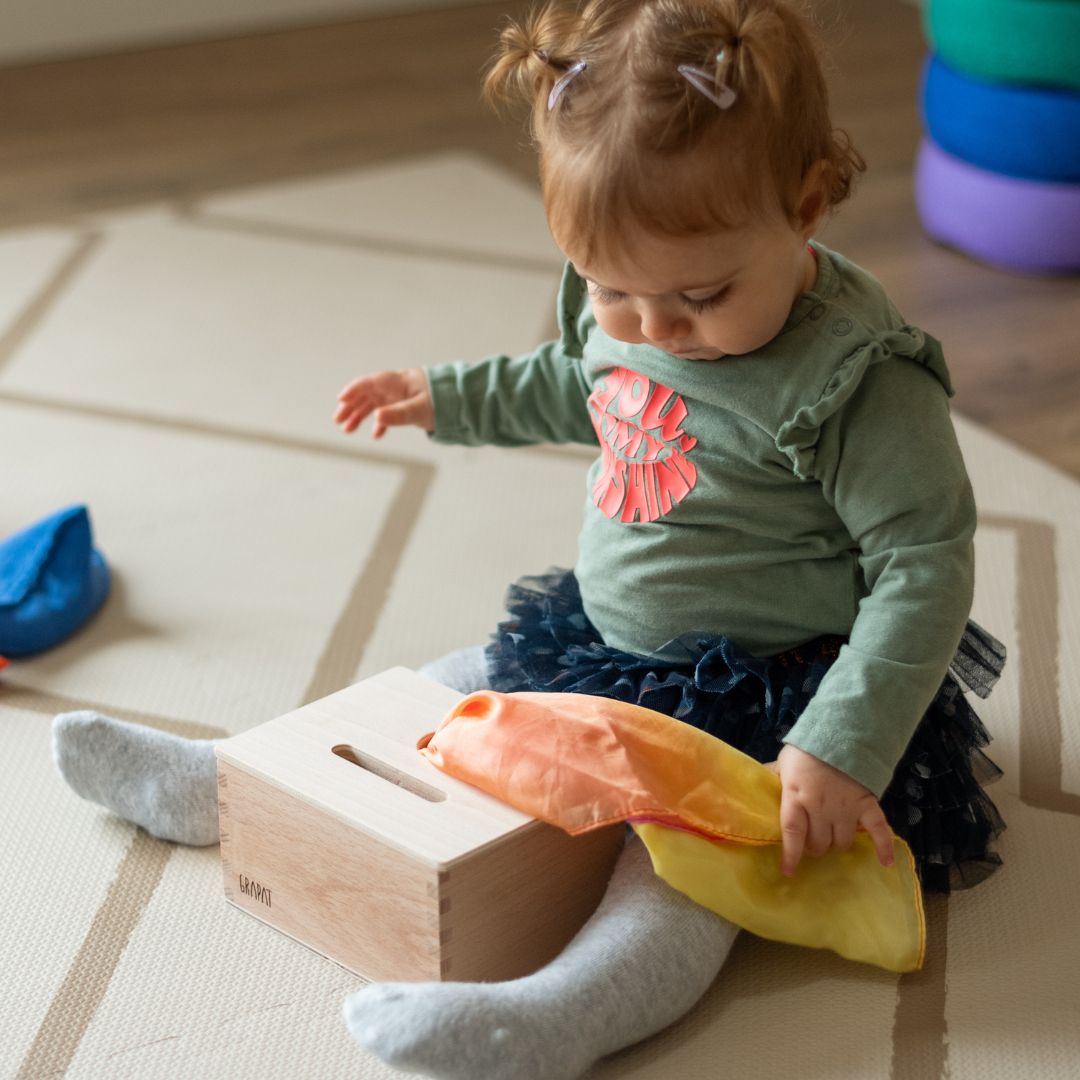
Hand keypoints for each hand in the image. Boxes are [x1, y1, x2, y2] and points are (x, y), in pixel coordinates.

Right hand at [334, 368, 433, 438]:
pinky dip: (380, 423)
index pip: (370, 382)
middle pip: (367, 394)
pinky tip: (375, 435)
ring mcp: (399, 396)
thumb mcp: (420, 409)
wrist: (462, 401)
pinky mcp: (405, 406)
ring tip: (348, 430)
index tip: (341, 400)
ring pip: (374, 404)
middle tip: (338, 420)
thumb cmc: (443, 400)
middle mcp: (395, 387)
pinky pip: (387, 413)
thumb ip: (399, 414)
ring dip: (360, 416)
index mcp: (398, 382)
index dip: (354, 390)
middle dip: (351, 406)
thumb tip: (378, 418)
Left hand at [766, 744, 894, 876]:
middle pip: (818, 843)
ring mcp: (845, 809)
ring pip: (841, 842)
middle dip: (814, 847)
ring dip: (836, 845)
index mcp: (796, 797)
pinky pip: (879, 830)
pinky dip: (884, 847)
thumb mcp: (783, 763)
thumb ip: (773, 779)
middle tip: (812, 842)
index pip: (792, 833)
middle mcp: (820, 808)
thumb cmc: (807, 750)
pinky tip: (885, 862)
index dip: (790, 855)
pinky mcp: (866, 804)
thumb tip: (755, 786)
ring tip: (832, 839)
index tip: (788, 871)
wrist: (840, 733)